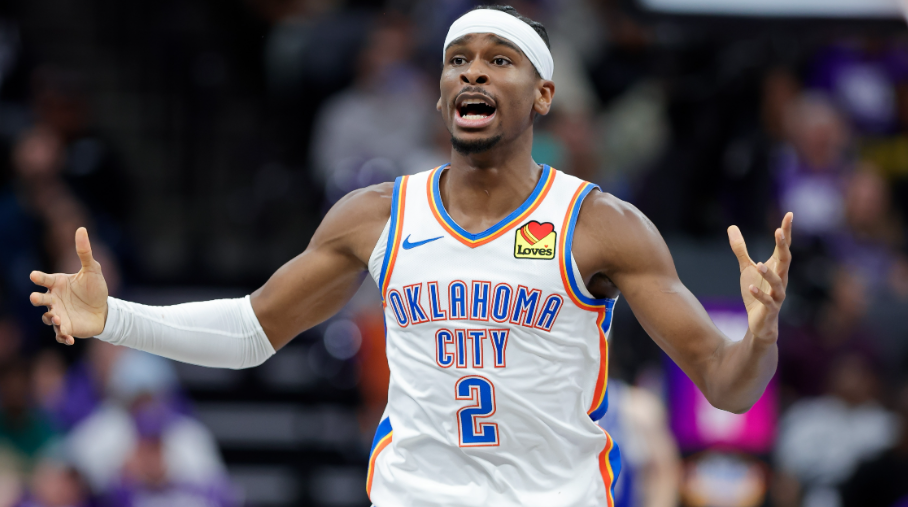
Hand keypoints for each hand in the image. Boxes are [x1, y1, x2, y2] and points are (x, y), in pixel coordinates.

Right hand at [29, 227, 108, 344]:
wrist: (105, 310)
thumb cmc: (95, 288)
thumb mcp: (92, 269)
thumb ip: (84, 252)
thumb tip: (81, 229)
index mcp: (57, 283)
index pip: (44, 279)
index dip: (38, 277)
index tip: (34, 276)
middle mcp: (54, 299)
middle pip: (40, 299)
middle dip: (37, 299)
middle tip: (37, 298)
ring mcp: (58, 314)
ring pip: (49, 318)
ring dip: (52, 319)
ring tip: (58, 319)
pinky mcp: (66, 328)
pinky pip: (60, 334)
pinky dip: (62, 337)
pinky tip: (68, 338)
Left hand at [727, 213, 792, 342]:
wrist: (759, 322)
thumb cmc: (757, 292)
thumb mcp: (746, 268)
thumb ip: (740, 249)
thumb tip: (731, 227)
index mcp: (776, 268)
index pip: (783, 247)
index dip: (786, 232)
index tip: (789, 215)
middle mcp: (781, 279)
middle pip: (785, 260)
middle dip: (783, 246)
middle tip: (779, 232)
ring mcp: (777, 295)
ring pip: (778, 283)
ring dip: (770, 273)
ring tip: (759, 264)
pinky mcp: (770, 309)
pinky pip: (768, 301)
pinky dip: (760, 295)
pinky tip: (751, 288)